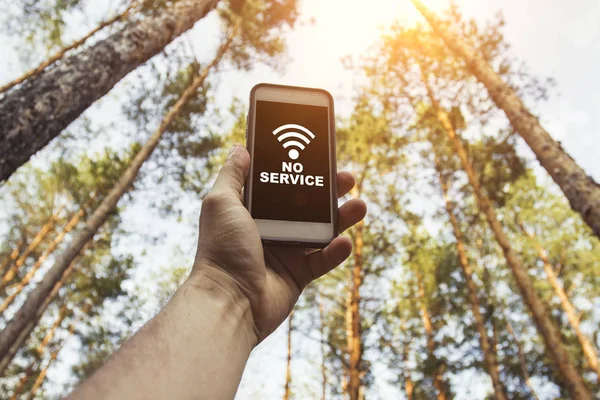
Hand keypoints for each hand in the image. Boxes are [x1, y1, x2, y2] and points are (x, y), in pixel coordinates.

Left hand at [192, 144, 366, 342]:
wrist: (229, 300)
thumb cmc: (222, 249)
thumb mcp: (221, 202)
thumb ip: (232, 174)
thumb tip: (241, 148)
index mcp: (252, 210)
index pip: (280, 185)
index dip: (299, 171)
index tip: (317, 156)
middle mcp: (270, 229)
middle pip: (306, 205)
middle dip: (328, 191)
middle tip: (347, 178)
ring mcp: (286, 253)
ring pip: (320, 230)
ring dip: (342, 218)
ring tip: (360, 205)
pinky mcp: (298, 275)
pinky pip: (322, 260)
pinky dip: (335, 252)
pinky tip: (344, 243)